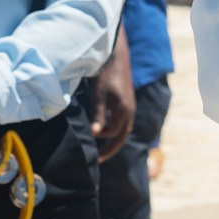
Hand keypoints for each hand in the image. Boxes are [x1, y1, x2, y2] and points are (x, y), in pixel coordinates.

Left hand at [84, 47, 135, 162]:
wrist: (117, 59)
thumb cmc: (106, 75)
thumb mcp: (99, 95)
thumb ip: (99, 114)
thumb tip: (95, 134)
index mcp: (125, 110)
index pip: (112, 132)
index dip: (99, 135)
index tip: (88, 135)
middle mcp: (130, 112)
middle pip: (121, 138)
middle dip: (109, 150)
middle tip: (97, 160)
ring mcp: (130, 109)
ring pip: (123, 132)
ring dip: (113, 143)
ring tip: (101, 151)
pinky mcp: (126, 106)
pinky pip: (122, 125)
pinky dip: (115, 133)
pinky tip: (105, 134)